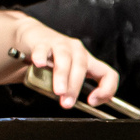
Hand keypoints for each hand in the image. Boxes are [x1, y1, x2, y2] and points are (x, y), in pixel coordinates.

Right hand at [3, 13, 118, 108]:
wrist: (32, 36)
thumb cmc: (50, 59)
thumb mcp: (65, 75)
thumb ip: (68, 89)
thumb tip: (67, 103)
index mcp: (87, 61)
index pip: (108, 74)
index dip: (105, 89)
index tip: (92, 102)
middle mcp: (77, 51)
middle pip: (82, 67)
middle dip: (75, 87)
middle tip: (67, 102)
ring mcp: (60, 44)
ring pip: (65, 59)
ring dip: (62, 77)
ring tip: (58, 91)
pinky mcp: (42, 42)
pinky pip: (43, 50)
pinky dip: (41, 57)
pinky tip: (39, 64)